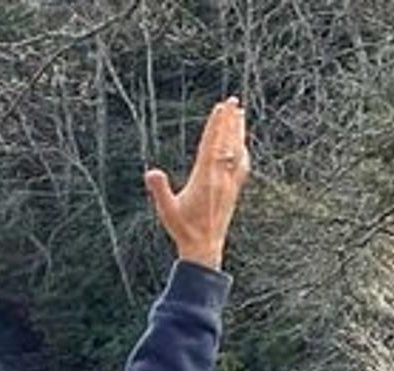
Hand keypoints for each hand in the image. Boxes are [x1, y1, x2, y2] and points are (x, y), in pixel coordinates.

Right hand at [145, 97, 251, 271]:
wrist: (205, 246)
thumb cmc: (183, 228)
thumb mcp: (167, 210)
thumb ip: (160, 190)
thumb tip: (150, 172)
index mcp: (206, 179)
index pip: (212, 145)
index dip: (216, 125)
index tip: (220, 107)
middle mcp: (222, 178)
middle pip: (228, 143)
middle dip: (230, 121)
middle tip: (233, 101)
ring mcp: (231, 183)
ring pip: (238, 151)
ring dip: (238, 131)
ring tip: (240, 114)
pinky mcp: (234, 189)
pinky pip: (242, 164)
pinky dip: (243, 149)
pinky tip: (243, 144)